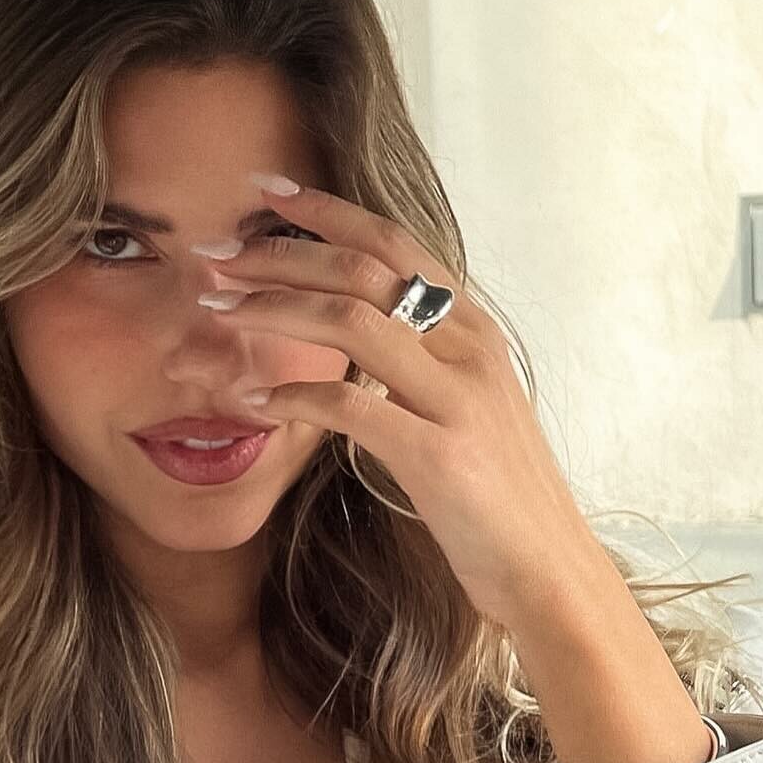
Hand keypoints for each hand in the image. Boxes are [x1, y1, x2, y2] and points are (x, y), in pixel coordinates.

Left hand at [199, 174, 603, 631]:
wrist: (547, 569)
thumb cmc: (497, 494)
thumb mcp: (466, 405)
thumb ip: (421, 360)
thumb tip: (355, 327)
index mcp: (475, 329)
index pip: (394, 243)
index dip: (328, 211)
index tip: (266, 193)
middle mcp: (471, 350)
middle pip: (364, 269)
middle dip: (280, 254)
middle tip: (215, 254)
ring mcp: (459, 400)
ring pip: (351, 322)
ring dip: (273, 309)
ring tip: (216, 309)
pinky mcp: (440, 455)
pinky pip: (350, 407)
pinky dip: (294, 397)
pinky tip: (255, 402)